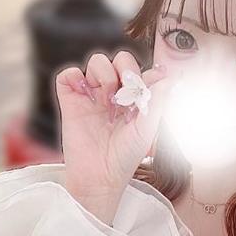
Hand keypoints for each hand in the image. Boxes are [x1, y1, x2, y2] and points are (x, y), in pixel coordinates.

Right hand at [55, 50, 180, 219]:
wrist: (100, 177)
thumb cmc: (125, 156)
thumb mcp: (147, 129)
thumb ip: (157, 100)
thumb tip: (168, 76)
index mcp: (133, 97)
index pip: (140, 70)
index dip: (143, 74)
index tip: (146, 88)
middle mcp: (113, 92)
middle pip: (119, 59)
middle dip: (125, 69)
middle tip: (125, 92)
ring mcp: (91, 95)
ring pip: (96, 61)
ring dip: (103, 74)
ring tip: (106, 101)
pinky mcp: (70, 100)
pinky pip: (67, 75)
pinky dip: (74, 76)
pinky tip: (84, 95)